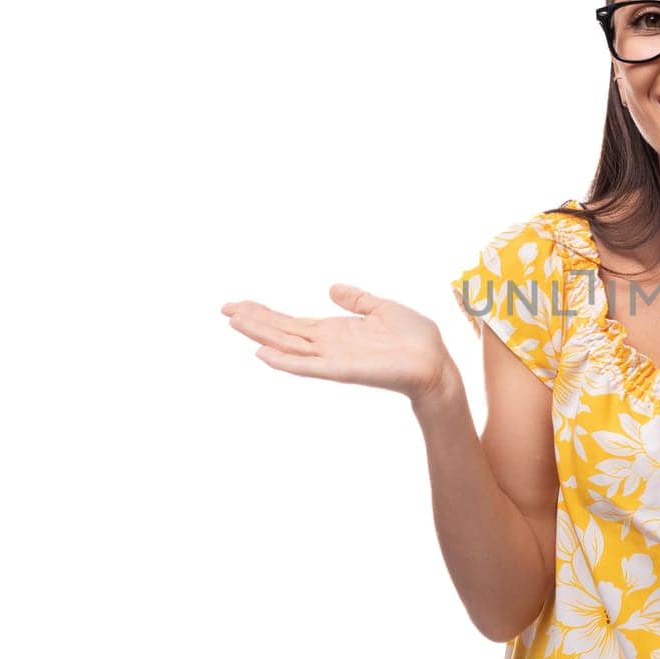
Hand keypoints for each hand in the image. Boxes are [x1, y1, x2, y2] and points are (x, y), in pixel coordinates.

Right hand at [220, 284, 451, 400]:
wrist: (435, 361)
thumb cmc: (415, 339)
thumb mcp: (382, 308)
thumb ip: (357, 300)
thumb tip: (332, 288)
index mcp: (335, 331)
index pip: (291, 322)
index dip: (264, 313)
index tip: (238, 303)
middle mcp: (328, 346)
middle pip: (282, 332)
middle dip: (253, 320)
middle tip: (224, 309)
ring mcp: (332, 359)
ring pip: (288, 346)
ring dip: (261, 334)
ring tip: (234, 321)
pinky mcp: (343, 370)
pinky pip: (309, 366)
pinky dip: (285, 361)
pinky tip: (263, 353)